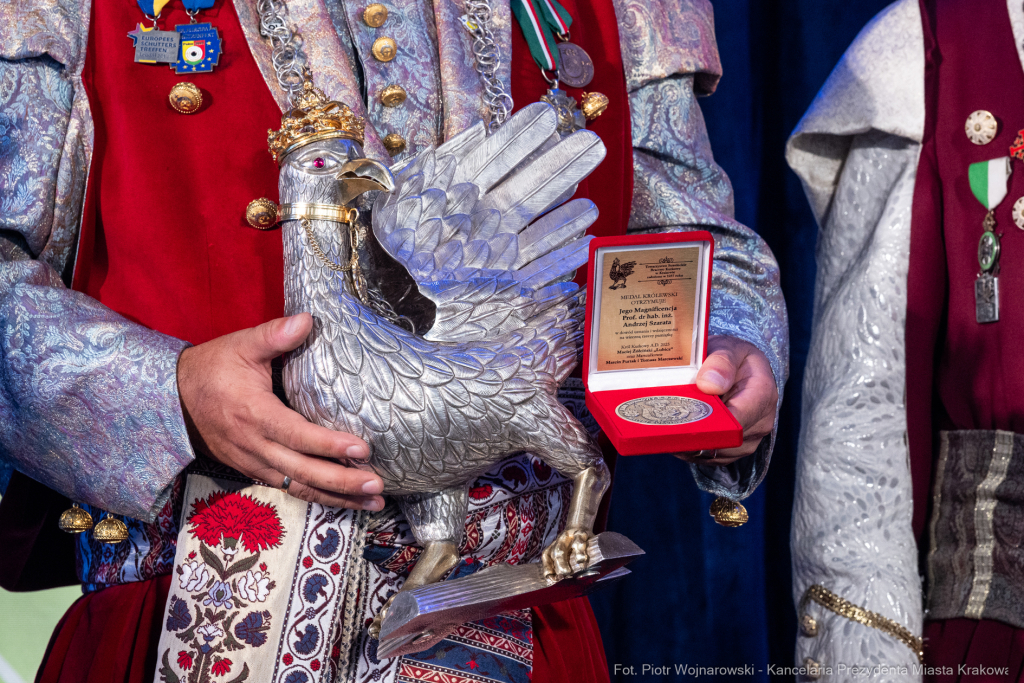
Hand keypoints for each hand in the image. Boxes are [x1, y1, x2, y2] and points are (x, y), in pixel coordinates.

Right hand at [177, 313, 384, 509]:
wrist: (171, 400)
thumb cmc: (211, 369)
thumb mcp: (241, 344)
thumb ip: (275, 334)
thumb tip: (308, 319)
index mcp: (255, 414)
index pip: (298, 436)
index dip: (330, 445)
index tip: (363, 449)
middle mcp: (255, 446)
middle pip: (304, 472)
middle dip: (343, 483)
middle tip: (377, 488)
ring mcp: (253, 462)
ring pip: (299, 487)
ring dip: (336, 498)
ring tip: (373, 504)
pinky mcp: (253, 470)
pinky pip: (289, 488)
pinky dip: (317, 497)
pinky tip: (344, 501)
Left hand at [674, 335, 777, 466]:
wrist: (740, 367)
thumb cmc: (733, 356)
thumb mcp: (728, 348)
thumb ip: (720, 362)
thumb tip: (709, 385)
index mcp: (762, 393)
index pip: (737, 419)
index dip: (709, 423)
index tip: (682, 419)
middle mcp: (762, 420)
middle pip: (725, 440)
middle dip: (695, 435)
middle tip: (664, 425)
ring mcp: (751, 438)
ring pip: (716, 452)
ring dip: (691, 444)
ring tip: (667, 429)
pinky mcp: (738, 448)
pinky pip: (713, 457)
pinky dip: (694, 448)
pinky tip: (677, 435)